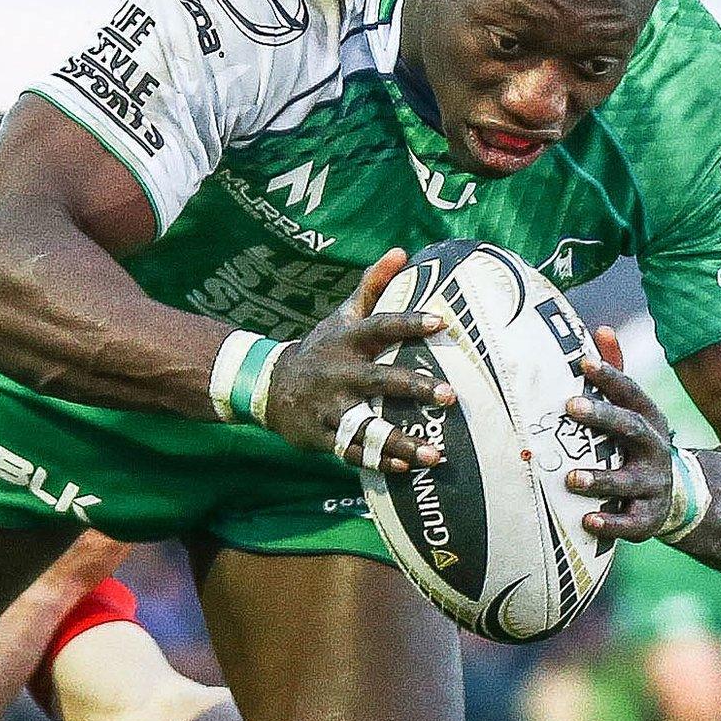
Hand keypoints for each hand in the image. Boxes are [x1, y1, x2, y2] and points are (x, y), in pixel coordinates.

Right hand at [261, 249, 456, 472]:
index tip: (441, 321)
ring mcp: (330, 407)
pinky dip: (379, 461)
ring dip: (401, 442)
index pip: (381, 326)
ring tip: (435, 454)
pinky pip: (353, 452)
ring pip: (368, 426)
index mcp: (347, 341)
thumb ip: (372, 286)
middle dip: (414, 387)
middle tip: (451, 395)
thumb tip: (401, 252)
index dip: (409, 322)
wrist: (269, 386)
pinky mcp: (323, 435)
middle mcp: (339, 373)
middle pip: (379, 380)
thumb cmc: (321, 348)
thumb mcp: (341, 316)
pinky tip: (406, 468)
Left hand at [564, 326, 676, 540]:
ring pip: (627, 481)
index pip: (632, 393)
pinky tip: (587, 521)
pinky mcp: (647, 519)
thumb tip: (600, 328)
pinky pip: (630, 524)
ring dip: (600, 479)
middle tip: (570, 405)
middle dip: (602, 417)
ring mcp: (652, 485)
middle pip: (631, 429)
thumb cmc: (638, 445)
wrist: (680, 496)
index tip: (584, 361)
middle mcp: (654, 449)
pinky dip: (610, 524)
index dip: (610, 376)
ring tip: (571, 478)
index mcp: (648, 420)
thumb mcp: (634, 412)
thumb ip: (617, 375)